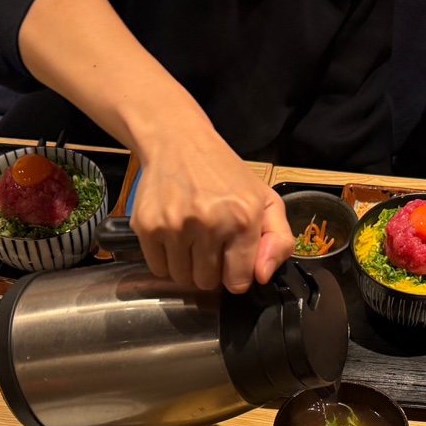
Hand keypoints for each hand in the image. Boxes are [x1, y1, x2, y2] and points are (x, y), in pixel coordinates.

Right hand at [131, 122, 293, 292]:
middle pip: (207, 283)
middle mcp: (209, 223)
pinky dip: (166, 260)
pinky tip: (173, 235)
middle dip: (210, 270)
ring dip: (187, 266)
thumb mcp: (265, 200)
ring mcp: (175, 225)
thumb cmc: (224, 175)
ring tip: (191, 238)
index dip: (235, 274)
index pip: (238, 282)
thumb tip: (261, 277)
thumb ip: (279, 241)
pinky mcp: (147, 226)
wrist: (178, 142)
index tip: (231, 258)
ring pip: (182, 278)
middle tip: (209, 243)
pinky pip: (158, 268)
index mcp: (244, 218)